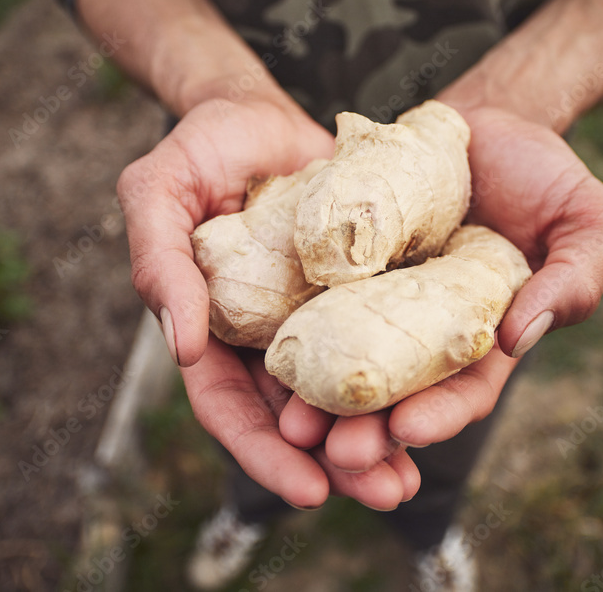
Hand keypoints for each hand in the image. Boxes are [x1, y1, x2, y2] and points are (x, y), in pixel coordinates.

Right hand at [117, 97, 419, 508]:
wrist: (260, 111)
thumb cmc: (199, 147)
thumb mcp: (159, 193)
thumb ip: (160, 263)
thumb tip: (181, 348)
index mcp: (211, 329)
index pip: (230, 408)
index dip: (265, 454)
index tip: (311, 490)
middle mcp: (264, 335)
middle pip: (296, 417)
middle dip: (338, 461)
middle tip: (389, 491)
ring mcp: (313, 315)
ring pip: (345, 390)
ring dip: (381, 434)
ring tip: (417, 473)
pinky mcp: (357, 288)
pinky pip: (383, 336)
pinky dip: (407, 373)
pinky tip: (443, 397)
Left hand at [281, 104, 602, 464]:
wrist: (486, 123)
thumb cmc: (545, 174)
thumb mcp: (588, 221)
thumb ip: (574, 279)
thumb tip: (518, 338)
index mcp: (484, 333)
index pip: (463, 390)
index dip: (438, 416)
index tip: (406, 430)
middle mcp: (424, 326)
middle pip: (394, 392)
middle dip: (367, 430)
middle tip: (336, 451)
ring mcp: (380, 297)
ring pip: (344, 359)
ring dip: (319, 399)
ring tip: (293, 424)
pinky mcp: (344, 263)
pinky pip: (314, 301)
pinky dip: (294, 331)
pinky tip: (271, 352)